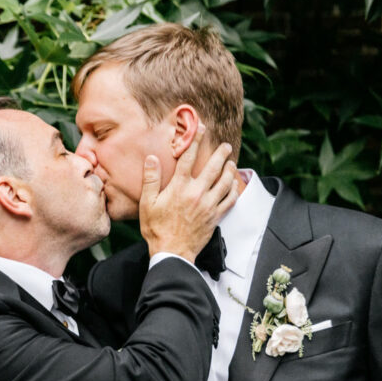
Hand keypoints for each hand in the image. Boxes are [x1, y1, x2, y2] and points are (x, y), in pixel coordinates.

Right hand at [139, 126, 237, 259]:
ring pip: (225, 182)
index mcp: (179, 187)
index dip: (195, 140)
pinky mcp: (215, 217)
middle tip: (225, 146)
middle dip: (221, 153)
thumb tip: (151, 158)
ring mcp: (208, 205)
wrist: (172, 252)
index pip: (188, 158)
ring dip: (230, 170)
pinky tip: (234, 184)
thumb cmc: (156, 229)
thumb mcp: (147, 203)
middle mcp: (196, 193)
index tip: (201, 128)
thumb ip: (150, 179)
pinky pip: (229, 200)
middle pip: (213, 167)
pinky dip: (234, 190)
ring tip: (231, 162)